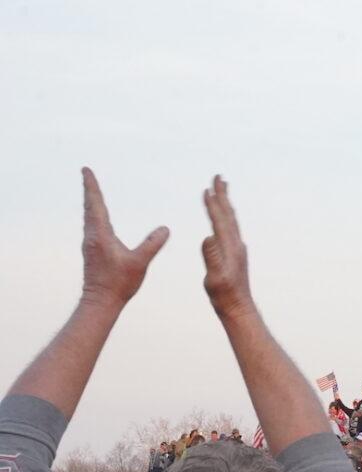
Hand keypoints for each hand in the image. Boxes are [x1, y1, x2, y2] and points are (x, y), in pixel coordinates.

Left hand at [80, 168, 169, 306]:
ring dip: (91, 202)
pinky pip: (92, 226)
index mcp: (100, 234)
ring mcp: (90, 243)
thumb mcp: (140, 262)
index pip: (95, 204)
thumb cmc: (118, 284)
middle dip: (89, 189)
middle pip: (89, 207)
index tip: (86, 170)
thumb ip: (152, 244)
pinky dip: (94, 214)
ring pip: (89, 217)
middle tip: (86, 173)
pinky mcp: (92, 251)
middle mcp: (92, 236)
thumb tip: (165, 228)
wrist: (100, 302)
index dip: (91, 186)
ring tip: (92, 191)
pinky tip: (99, 218)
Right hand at [201, 176, 252, 318]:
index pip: (221, 219)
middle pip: (229, 214)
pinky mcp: (236, 255)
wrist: (238, 307)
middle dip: (223, 195)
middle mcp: (236, 244)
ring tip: (222, 192)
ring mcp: (237, 249)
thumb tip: (208, 236)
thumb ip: (212, 257)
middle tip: (219, 177)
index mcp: (230, 247)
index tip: (208, 188)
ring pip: (231, 221)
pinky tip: (225, 219)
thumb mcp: (215, 277)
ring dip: (225, 204)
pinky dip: (226, 218)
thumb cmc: (224, 295)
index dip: (213, 203)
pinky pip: (230, 229)